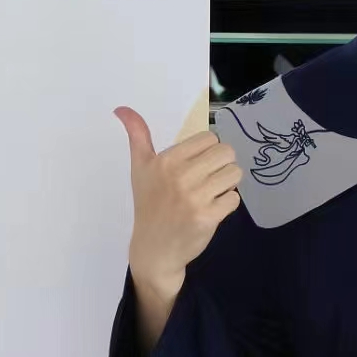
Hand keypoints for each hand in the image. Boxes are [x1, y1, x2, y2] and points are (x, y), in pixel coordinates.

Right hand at [115, 107, 241, 301]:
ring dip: (227, 183)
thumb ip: (137, 135)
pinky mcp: (208, 217)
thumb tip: (121, 108)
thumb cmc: (148, 204)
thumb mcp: (140, 168)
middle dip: (222, 165)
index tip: (197, 165)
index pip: (209, 139)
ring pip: (234, 174)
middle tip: (208, 178)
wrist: (154, 248)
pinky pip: (234, 198)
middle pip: (226, 153)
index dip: (208, 151)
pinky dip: (227, 203)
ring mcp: (195, 198)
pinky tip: (211, 209)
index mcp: (166, 161)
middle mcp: (181, 176)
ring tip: (211, 193)